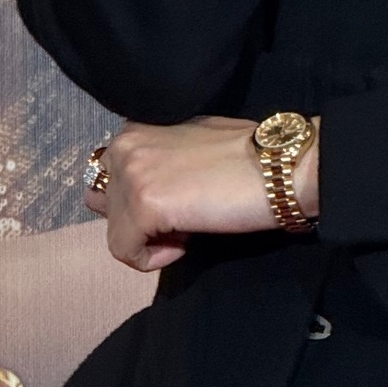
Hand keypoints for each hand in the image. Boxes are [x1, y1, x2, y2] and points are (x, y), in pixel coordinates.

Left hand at [87, 116, 321, 271]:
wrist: (278, 168)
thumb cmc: (245, 157)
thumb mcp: (187, 143)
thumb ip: (157, 158)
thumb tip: (141, 192)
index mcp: (135, 128)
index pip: (109, 179)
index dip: (142, 200)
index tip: (179, 201)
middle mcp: (124, 145)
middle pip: (109, 207)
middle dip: (142, 220)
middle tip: (184, 217)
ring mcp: (130, 175)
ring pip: (115, 232)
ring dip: (149, 239)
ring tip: (188, 227)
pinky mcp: (141, 206)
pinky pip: (126, 253)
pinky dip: (156, 258)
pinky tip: (188, 240)